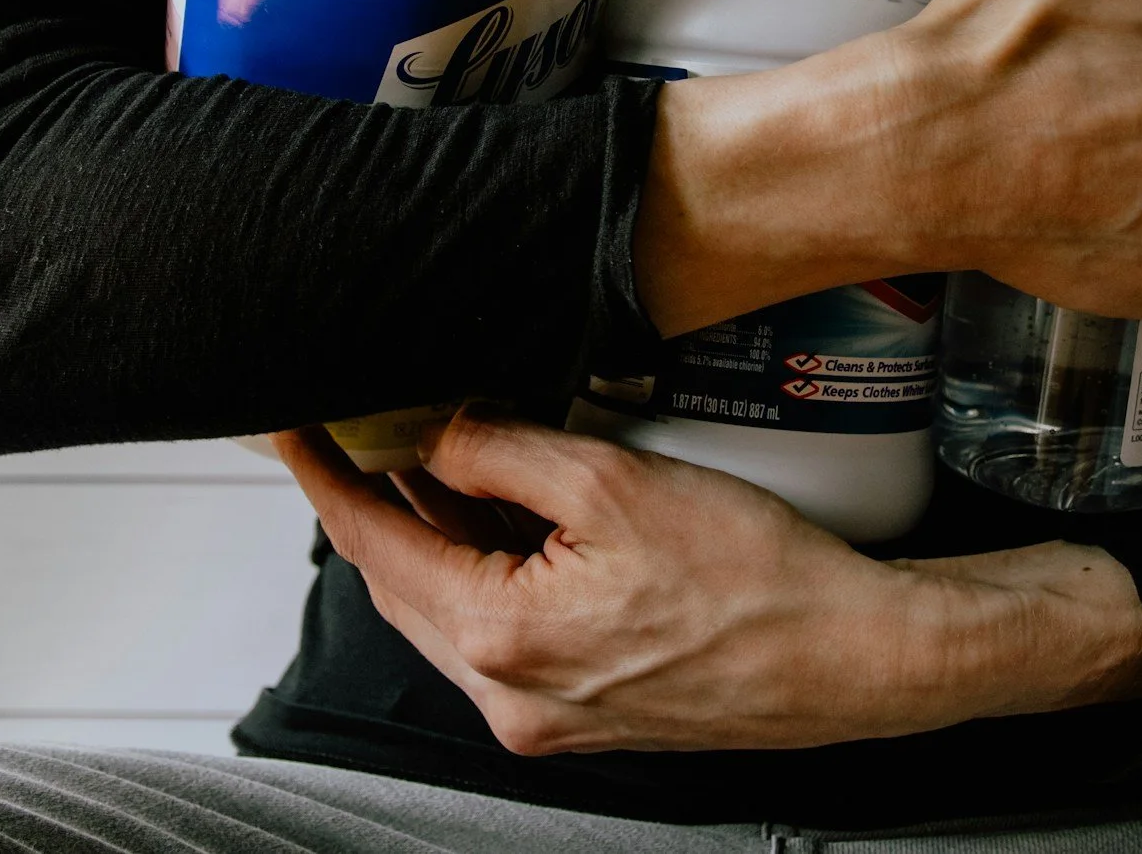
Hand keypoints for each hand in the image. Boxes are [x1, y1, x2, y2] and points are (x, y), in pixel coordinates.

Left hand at [273, 411, 1141, 754]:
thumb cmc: (757, 578)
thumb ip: (501, 454)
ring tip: (438, 453)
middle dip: (379, 501)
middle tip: (361, 425)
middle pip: (404, 583)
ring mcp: (544, 716)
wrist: (854, 658)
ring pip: (453, 607)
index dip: (325, 477)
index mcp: (500, 641)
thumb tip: (431, 435)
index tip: (287, 429)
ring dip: (437, 534)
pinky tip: (506, 515)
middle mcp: (508, 698)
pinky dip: (488, 569)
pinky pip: (502, 632)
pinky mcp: (583, 714)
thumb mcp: (613, 483)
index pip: (375, 544)